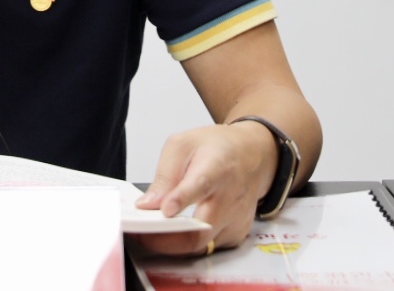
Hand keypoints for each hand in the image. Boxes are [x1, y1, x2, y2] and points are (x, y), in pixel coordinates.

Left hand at [133, 122, 277, 254]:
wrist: (252, 156)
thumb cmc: (217, 148)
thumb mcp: (182, 146)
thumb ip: (164, 176)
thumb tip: (147, 205)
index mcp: (216, 167)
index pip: (200, 185)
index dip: (181, 200)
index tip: (165, 210)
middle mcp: (230, 198)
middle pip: (199, 231)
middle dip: (166, 239)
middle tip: (140, 235)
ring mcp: (235, 220)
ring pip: (200, 246)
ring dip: (172, 244)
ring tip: (150, 234)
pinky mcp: (236, 235)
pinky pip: (206, 247)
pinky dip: (185, 243)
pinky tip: (172, 234)